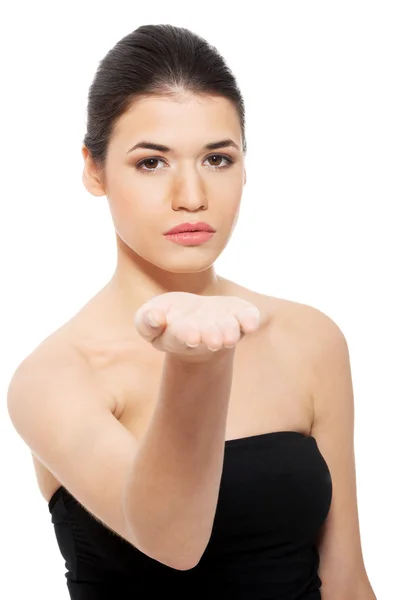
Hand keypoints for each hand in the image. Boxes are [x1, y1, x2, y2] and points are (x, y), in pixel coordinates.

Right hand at [134, 292, 260, 361]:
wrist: (195, 318)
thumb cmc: (167, 318)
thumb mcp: (147, 318)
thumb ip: (146, 320)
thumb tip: (156, 318)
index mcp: (178, 337)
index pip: (180, 337)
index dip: (185, 335)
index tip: (191, 336)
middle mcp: (205, 335)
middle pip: (209, 337)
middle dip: (211, 336)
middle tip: (214, 340)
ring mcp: (224, 326)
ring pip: (229, 330)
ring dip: (229, 331)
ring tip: (229, 336)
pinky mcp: (239, 314)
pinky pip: (248, 319)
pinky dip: (250, 320)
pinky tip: (250, 323)